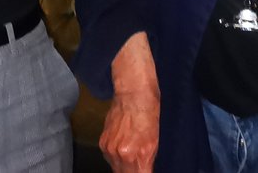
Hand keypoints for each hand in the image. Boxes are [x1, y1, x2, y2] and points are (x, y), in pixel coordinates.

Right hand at [101, 32, 159, 172]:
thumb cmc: (149, 113)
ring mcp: (109, 148)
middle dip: (132, 172)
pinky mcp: (102, 142)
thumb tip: (145, 171)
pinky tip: (123, 147)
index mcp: (137, 155)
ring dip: (123, 167)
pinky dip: (116, 156)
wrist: (133, 93)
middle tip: (139, 166)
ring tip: (132, 156)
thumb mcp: (155, 141)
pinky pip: (109, 157)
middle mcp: (120, 155)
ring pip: (115, 169)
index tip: (145, 171)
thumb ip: (148, 161)